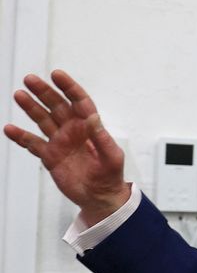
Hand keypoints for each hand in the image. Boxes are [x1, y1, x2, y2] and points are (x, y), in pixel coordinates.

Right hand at [3, 70, 130, 225]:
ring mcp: (60, 142)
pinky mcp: (50, 156)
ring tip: (19, 95)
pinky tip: (9, 129)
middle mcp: (73, 130)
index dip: (69, 87)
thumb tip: (92, 117)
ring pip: (43, 120)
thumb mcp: (111, 156)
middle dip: (44, 92)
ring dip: (31, 108)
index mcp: (90, 127)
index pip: (79, 102)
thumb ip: (101, 137)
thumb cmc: (111, 175)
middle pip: (57, 106)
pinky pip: (32, 143)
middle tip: (30, 79)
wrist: (100, 197)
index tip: (57, 75)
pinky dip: (21, 137)